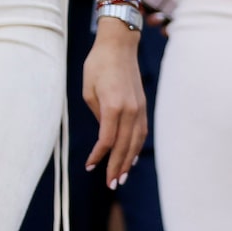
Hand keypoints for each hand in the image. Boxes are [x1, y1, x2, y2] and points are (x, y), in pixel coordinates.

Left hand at [81, 23, 146, 186]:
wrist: (119, 46)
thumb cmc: (97, 66)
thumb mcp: (88, 90)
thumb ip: (97, 114)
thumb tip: (104, 133)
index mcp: (113, 106)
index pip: (107, 140)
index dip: (99, 156)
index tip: (90, 167)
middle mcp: (130, 110)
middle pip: (124, 146)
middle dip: (117, 166)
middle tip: (111, 184)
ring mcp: (139, 109)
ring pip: (136, 142)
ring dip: (128, 161)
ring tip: (121, 177)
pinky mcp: (142, 106)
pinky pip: (141, 132)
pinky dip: (136, 147)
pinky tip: (131, 158)